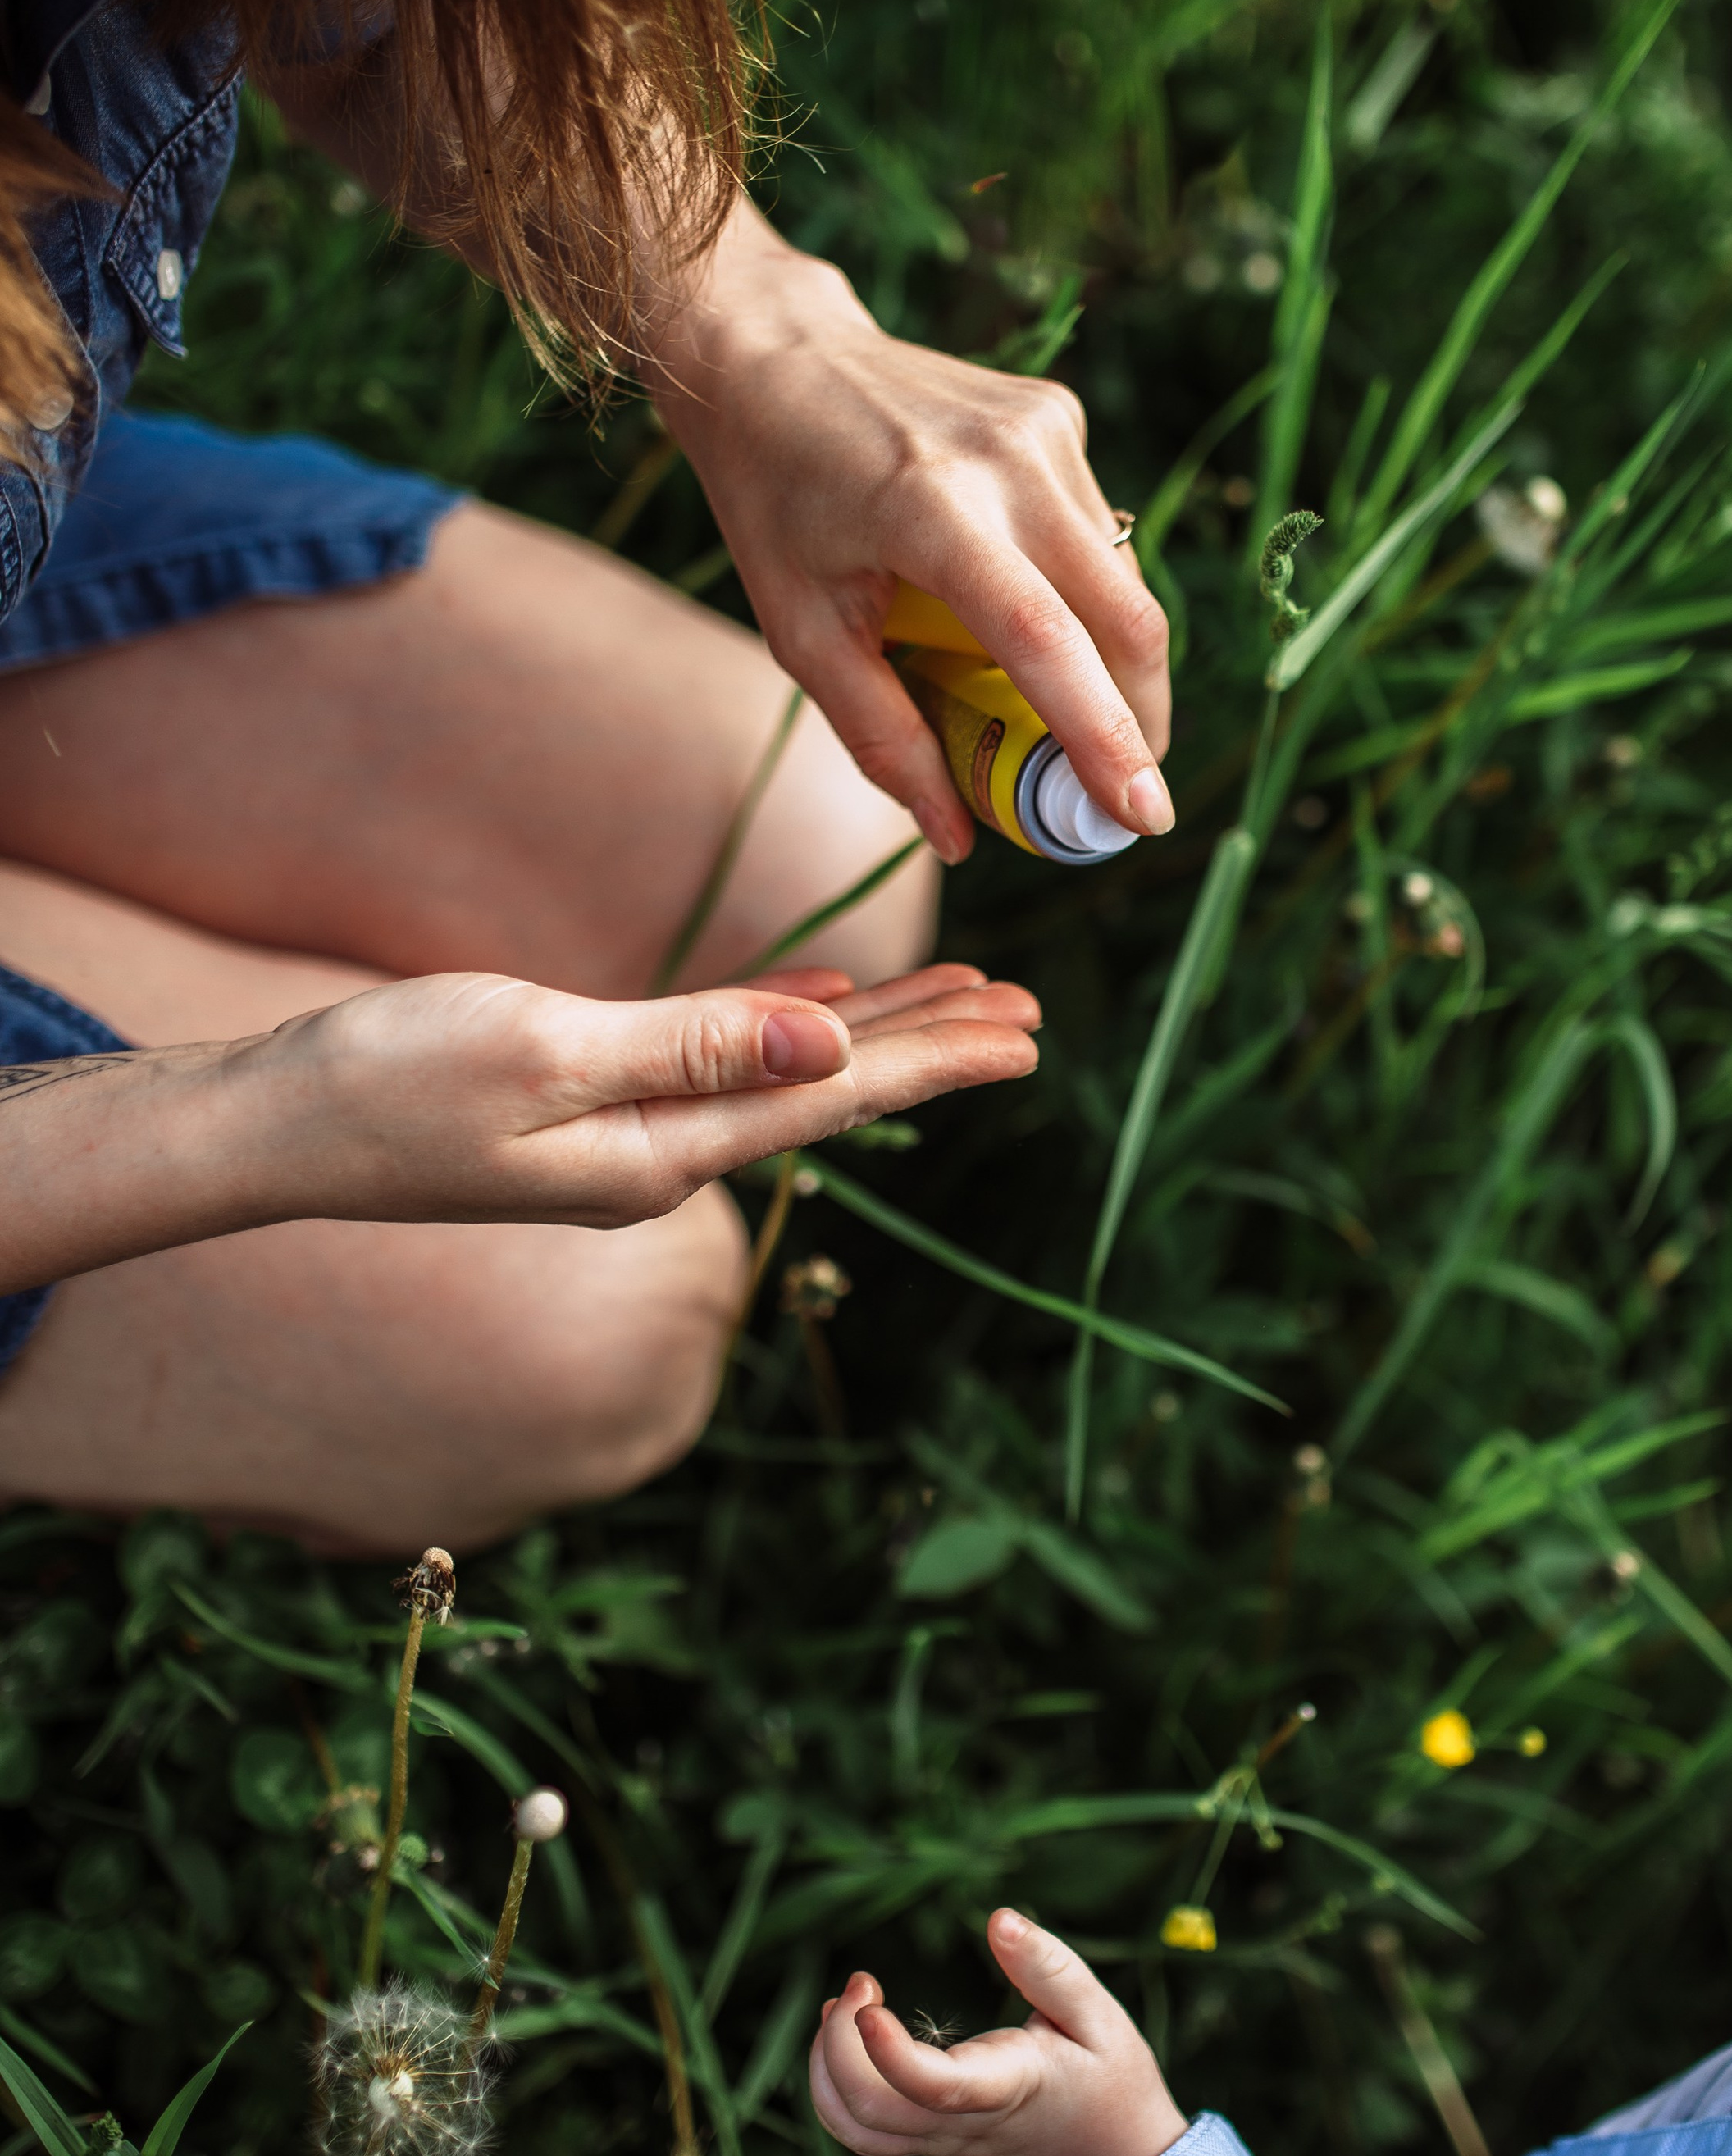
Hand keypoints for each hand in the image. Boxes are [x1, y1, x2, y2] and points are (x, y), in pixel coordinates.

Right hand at [272, 959, 1039, 1226]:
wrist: (276, 1124)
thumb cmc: (391, 1081)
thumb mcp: (545, 1049)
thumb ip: (690, 1045)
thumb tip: (831, 1047)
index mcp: (663, 1150)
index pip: (833, 1097)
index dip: (937, 1060)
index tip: (1026, 1034)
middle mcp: (662, 1155)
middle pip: (829, 1090)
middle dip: (936, 1048)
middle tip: (1031, 1014)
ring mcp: (625, 1135)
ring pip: (783, 1069)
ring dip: (878, 1032)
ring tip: (964, 1000)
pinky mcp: (587, 1102)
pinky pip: (716, 1058)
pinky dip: (782, 1023)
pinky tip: (825, 1001)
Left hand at [647, 200, 1174, 863]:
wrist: (772, 354)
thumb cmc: (774, 499)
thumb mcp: (800, 631)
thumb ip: (881, 734)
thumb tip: (958, 837)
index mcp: (930, 512)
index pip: (1047, 641)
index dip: (1104, 737)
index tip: (1142, 817)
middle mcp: (1005, 462)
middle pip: (1124, 619)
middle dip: (1140, 720)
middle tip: (1123, 795)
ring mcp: (1043, 430)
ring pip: (1122, 581)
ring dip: (1114, 664)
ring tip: (1069, 716)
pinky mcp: (1058, 415)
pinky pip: (1099, 533)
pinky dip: (1083, 594)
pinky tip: (1023, 601)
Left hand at [808, 1908, 1186, 2155]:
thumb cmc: (1112, 2084)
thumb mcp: (1099, 2017)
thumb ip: (1049, 1968)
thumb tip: (998, 1918)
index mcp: (1007, 2091)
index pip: (934, 2089)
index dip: (889, 2053)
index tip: (867, 2003)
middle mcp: (963, 2126)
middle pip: (873, 2114)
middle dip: (840, 2047)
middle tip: (860, 1983)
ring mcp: (942, 2144)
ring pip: (858, 2129)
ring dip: (828, 2070)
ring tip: (839, 2007)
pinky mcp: (931, 2144)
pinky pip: (867, 2130)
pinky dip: (839, 2087)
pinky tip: (849, 2034)